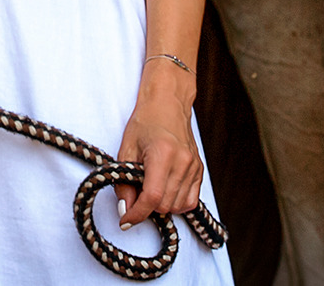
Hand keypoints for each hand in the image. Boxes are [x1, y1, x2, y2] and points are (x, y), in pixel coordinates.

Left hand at [113, 64, 201, 228]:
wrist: (167, 103)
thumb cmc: (146, 121)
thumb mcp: (126, 149)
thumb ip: (124, 182)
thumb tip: (125, 209)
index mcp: (163, 154)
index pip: (152, 197)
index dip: (137, 214)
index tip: (126, 220)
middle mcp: (183, 162)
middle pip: (165, 205)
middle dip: (147, 208)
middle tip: (135, 196)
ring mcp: (194, 166)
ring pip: (178, 206)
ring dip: (161, 206)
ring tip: (150, 189)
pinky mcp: (199, 170)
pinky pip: (190, 200)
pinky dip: (176, 203)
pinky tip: (165, 191)